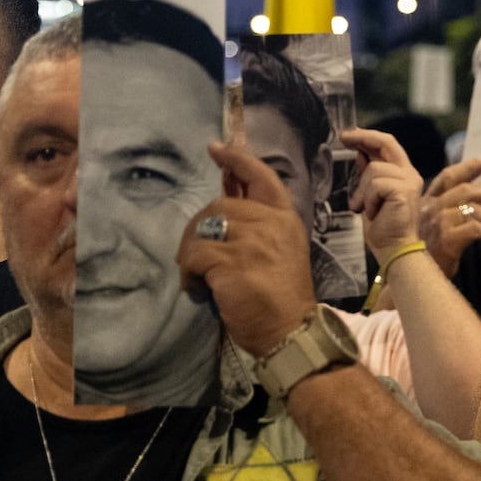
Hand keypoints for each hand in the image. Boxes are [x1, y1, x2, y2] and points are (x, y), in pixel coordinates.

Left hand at [178, 143, 316, 357]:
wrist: (292, 331)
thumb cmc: (283, 297)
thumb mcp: (278, 251)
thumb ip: (257, 227)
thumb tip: (224, 206)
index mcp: (284, 218)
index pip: (261, 176)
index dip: (237, 159)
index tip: (216, 148)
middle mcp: (270, 223)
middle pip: (219, 204)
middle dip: (198, 228)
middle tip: (195, 258)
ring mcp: (252, 242)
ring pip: (201, 228)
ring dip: (190, 253)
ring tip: (198, 277)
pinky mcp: (232, 263)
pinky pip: (194, 256)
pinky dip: (189, 274)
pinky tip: (199, 290)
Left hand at [342, 126, 431, 255]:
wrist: (394, 250)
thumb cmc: (384, 229)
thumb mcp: (370, 196)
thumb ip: (370, 175)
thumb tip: (361, 155)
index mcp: (403, 175)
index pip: (388, 146)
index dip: (368, 137)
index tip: (349, 135)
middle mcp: (409, 174)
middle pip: (386, 143)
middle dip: (363, 137)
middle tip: (343, 137)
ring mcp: (408, 181)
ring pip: (373, 169)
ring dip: (363, 191)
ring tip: (366, 209)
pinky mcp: (403, 191)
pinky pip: (375, 185)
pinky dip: (368, 200)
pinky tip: (373, 213)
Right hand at [416, 155, 480, 276]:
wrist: (411, 276)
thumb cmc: (424, 252)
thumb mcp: (430, 224)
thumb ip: (445, 208)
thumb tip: (476, 197)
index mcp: (425, 202)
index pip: (448, 177)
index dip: (468, 167)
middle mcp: (429, 209)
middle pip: (464, 189)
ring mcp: (437, 223)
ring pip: (471, 208)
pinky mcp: (446, 240)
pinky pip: (475, 228)